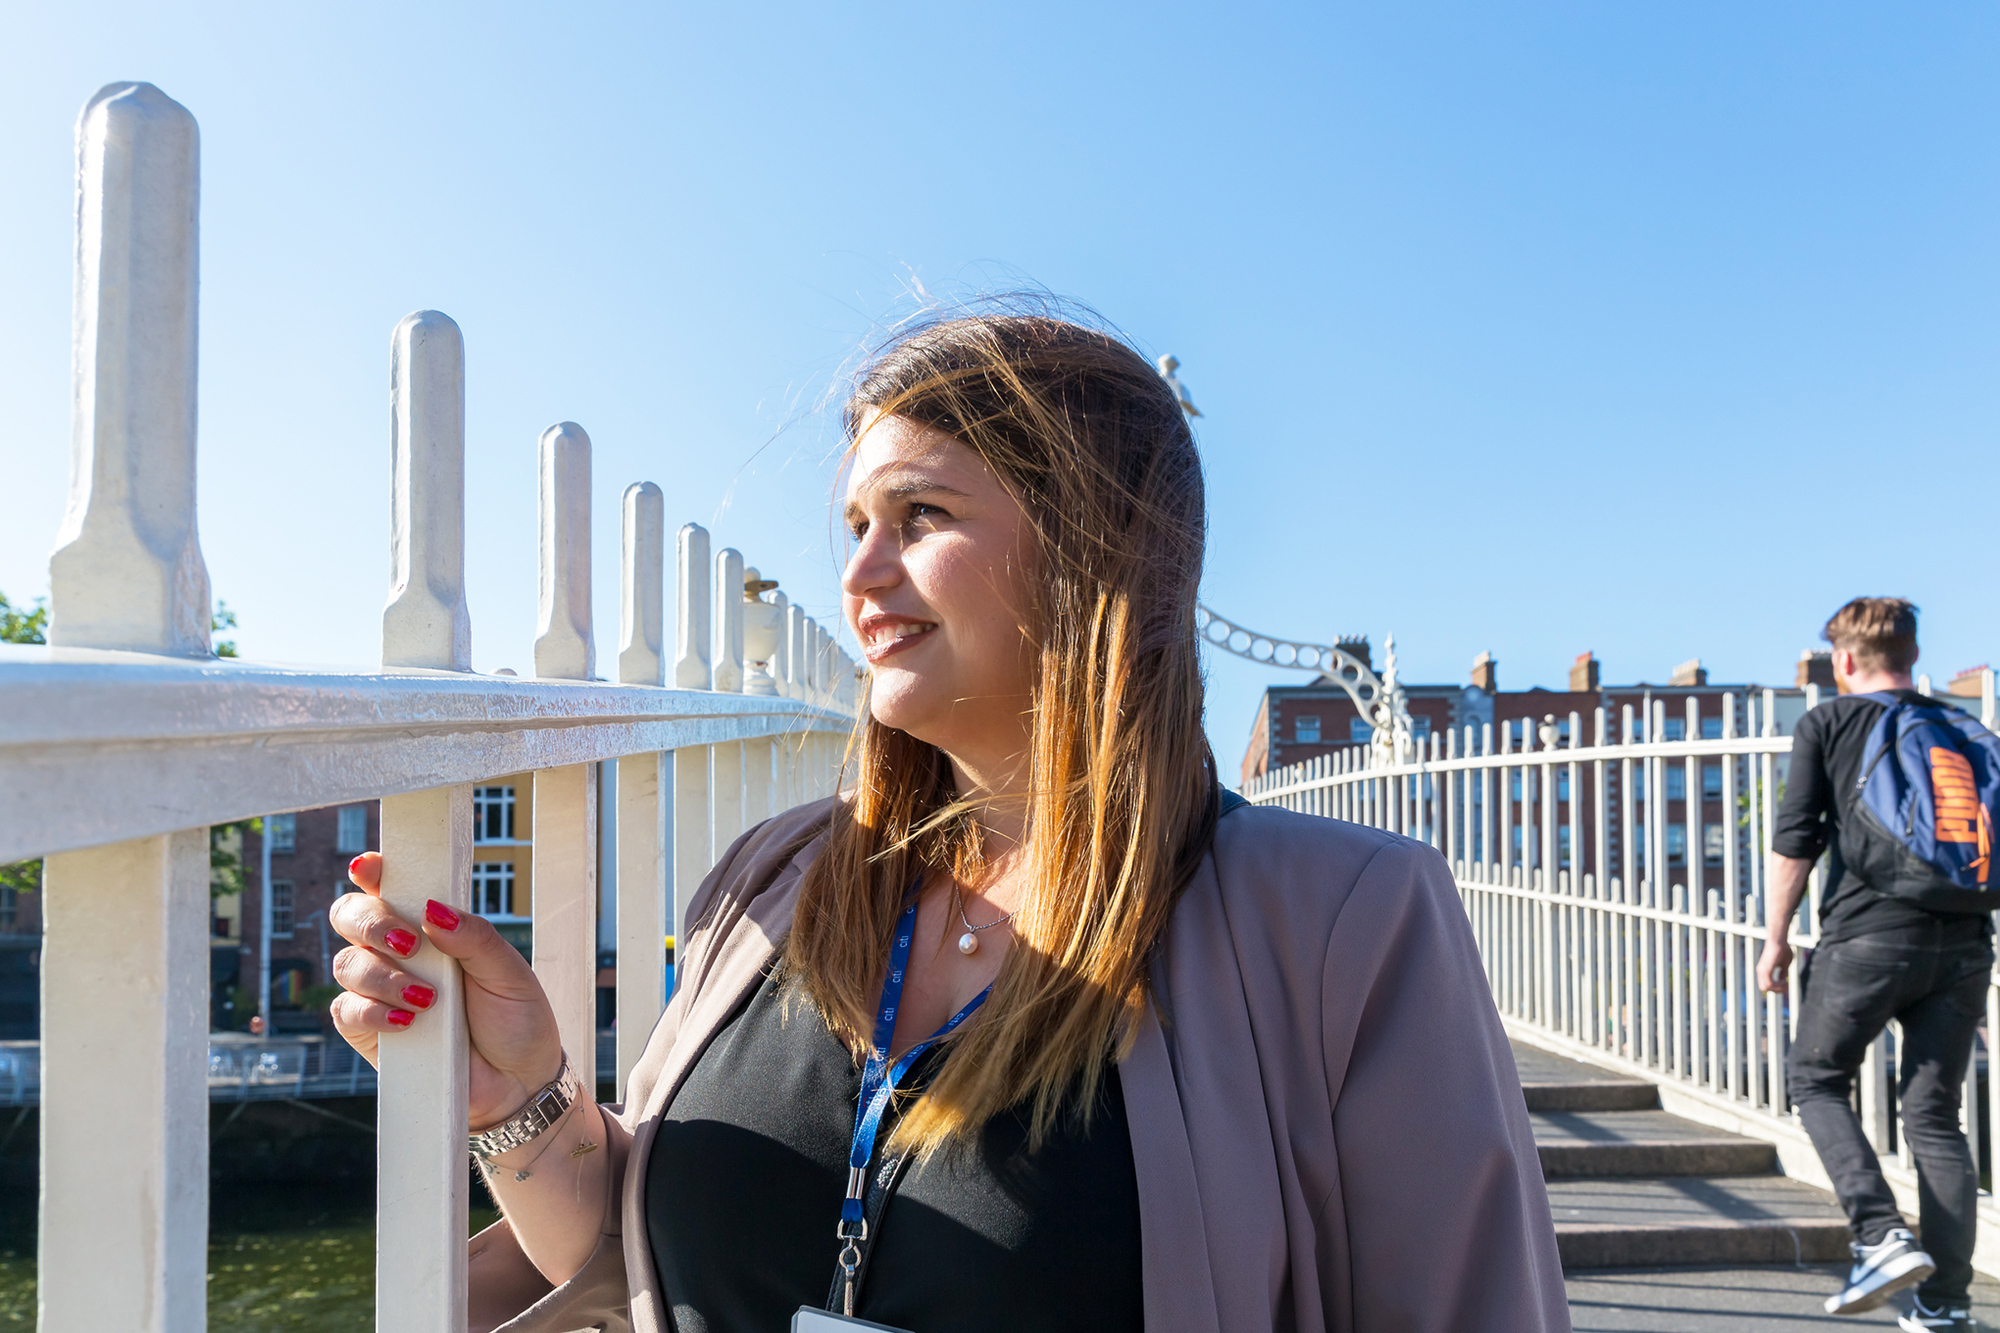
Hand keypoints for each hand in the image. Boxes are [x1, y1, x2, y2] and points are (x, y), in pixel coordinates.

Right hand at [329, 852, 562, 1128]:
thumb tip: (432, 910)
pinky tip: (408, 1021)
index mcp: (431, 927)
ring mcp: (380, 991)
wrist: (519, 1083)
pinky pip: (346, 1011)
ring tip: (428, 998)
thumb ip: (474, 937)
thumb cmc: (516, 1019)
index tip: (370, 867)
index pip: (391, 888)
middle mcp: (399, 953)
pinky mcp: (370, 1031)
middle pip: (351, 917)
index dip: (373, 872)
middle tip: (408, 943)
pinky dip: (373, 1011)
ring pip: (347, 964)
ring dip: (382, 976)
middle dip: (370, 922)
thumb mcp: (508, 972)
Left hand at [1757, 936, 1793, 993]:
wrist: (1779, 940)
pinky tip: (1784, 980)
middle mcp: (1761, 971)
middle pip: (1765, 988)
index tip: (1786, 984)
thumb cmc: (1783, 949)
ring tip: (1786, 982)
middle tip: (1786, 985)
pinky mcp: (1766, 969)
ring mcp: (1762, 970)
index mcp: (1764, 970)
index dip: (1776, 988)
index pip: (1766, 986)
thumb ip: (1783, 972)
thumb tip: (1783, 980)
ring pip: (1766, 987)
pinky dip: (1778, 985)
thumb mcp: (1784, 964)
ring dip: (1778, 988)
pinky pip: (1769, 983)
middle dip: (1777, 990)